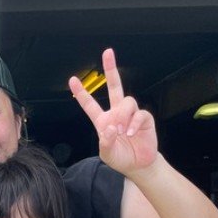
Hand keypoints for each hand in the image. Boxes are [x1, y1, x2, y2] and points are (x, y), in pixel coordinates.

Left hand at [68, 48, 158, 176]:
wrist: (139, 165)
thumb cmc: (121, 158)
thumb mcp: (107, 154)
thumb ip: (106, 142)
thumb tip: (111, 127)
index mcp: (103, 120)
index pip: (90, 104)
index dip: (81, 93)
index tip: (72, 80)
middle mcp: (117, 113)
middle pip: (114, 86)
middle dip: (111, 69)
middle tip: (107, 52)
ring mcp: (131, 114)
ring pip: (127, 101)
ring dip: (123, 115)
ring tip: (123, 131)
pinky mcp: (145, 119)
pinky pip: (140, 114)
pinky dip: (134, 123)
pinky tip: (131, 133)